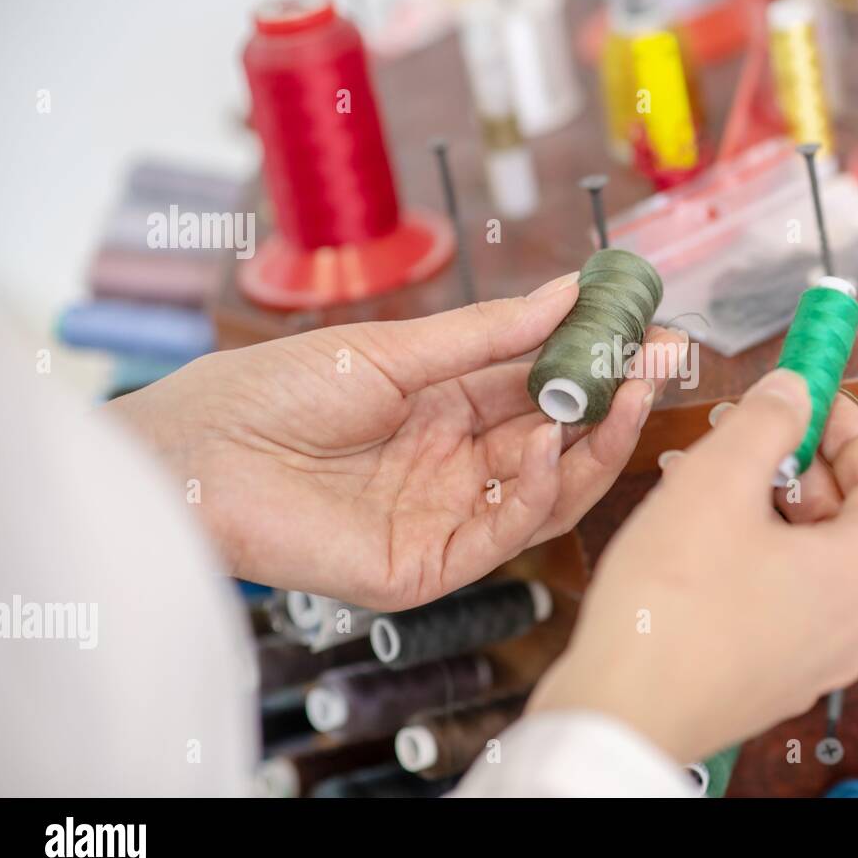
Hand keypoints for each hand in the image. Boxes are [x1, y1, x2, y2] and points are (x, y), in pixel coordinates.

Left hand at [106, 273, 683, 610]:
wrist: (196, 453)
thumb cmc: (274, 392)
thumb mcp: (396, 350)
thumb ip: (488, 334)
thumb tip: (570, 291)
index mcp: (448, 409)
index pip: (542, 389)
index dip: (596, 363)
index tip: (649, 330)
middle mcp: (456, 465)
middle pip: (558, 442)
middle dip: (613, 403)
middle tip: (661, 362)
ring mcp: (445, 517)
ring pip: (545, 493)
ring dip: (592, 448)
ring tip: (624, 395)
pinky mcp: (426, 566)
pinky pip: (502, 536)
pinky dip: (534, 492)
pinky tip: (549, 444)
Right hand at [527, 369, 857, 763]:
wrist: (620, 713)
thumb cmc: (669, 610)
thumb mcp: (717, 483)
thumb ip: (765, 422)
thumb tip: (795, 391)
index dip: (853, 431)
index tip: (816, 400)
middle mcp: (853, 624)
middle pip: (852, 523)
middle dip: (804, 467)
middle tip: (755, 434)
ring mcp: (814, 659)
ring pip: (813, 562)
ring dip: (774, 510)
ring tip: (713, 482)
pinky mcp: (772, 678)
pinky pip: (785, 601)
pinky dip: (758, 556)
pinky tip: (700, 539)